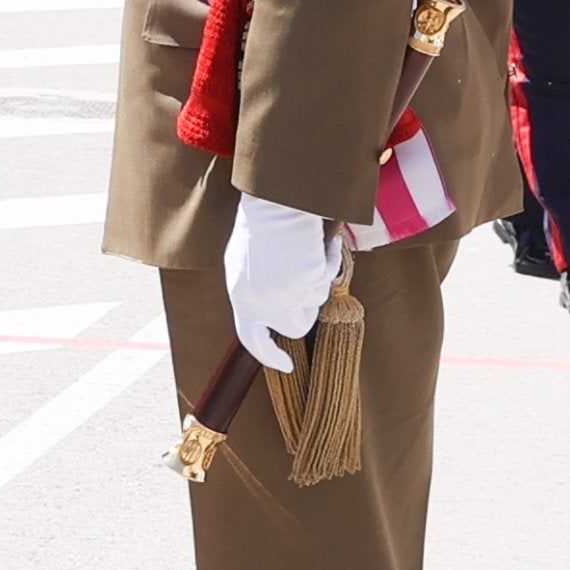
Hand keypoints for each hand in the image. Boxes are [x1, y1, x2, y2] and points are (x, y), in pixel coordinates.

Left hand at [223, 193, 344, 375]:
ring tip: (303, 252)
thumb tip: (274, 318)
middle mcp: (262, 303)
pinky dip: (328, 260)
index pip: (252, 339)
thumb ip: (255, 292)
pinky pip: (328, 278)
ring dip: (315, 280)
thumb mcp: (245, 266)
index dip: (269, 355)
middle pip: (295, 326)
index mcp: (241, 298)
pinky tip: (317, 243)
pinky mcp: (308, 282)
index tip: (286, 365)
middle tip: (305, 282)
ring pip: (315, 302)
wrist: (272, 203)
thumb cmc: (259, 227)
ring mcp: (287, 295)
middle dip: (305, 309)